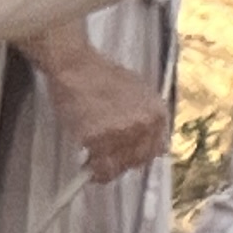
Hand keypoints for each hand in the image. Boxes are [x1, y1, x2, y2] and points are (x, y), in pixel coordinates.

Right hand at [22, 31, 168, 181]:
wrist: (74, 63)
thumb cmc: (101, 75)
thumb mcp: (137, 91)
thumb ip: (146, 117)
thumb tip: (152, 145)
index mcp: (157, 114)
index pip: (155, 149)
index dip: (137, 155)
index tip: (124, 156)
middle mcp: (144, 125)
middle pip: (137, 160)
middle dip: (121, 163)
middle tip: (105, 159)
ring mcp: (122, 132)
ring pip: (118, 166)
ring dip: (105, 167)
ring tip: (92, 162)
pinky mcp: (98, 138)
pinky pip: (99, 165)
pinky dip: (93, 169)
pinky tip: (86, 163)